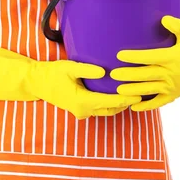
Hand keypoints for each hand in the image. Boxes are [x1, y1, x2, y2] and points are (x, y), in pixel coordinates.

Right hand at [0, 40, 140, 119]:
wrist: (36, 82)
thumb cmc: (51, 73)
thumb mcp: (69, 67)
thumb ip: (87, 69)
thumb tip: (104, 71)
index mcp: (83, 101)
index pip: (111, 101)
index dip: (127, 98)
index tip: (140, 93)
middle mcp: (84, 111)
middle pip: (112, 109)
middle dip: (127, 102)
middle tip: (143, 92)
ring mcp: (81, 112)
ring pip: (106, 111)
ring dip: (120, 105)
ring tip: (134, 95)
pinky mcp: (80, 110)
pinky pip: (99, 109)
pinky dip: (111, 104)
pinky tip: (119, 96)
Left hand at [110, 15, 179, 110]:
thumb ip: (177, 24)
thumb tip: (163, 19)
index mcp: (173, 57)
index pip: (150, 57)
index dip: (134, 56)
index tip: (119, 55)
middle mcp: (172, 73)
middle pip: (146, 75)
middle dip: (128, 75)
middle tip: (113, 74)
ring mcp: (173, 85)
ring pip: (150, 89)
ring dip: (133, 90)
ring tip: (118, 90)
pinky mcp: (175, 94)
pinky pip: (159, 102)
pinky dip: (147, 106)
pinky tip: (133, 107)